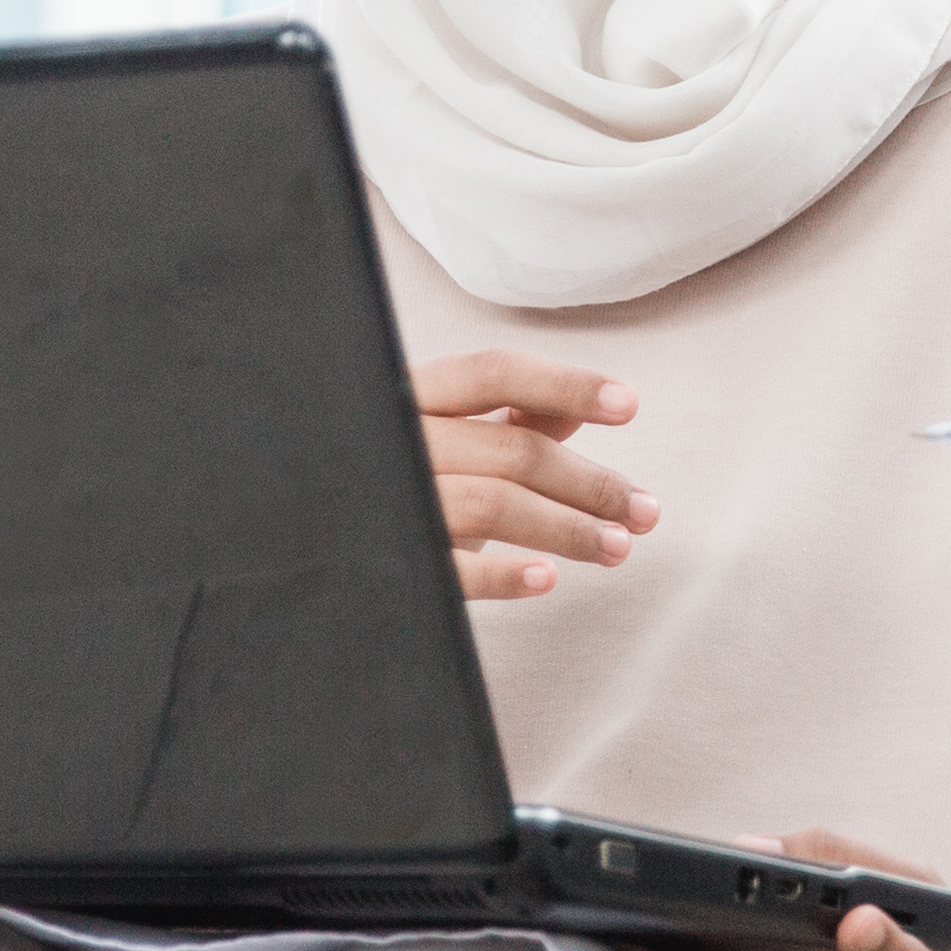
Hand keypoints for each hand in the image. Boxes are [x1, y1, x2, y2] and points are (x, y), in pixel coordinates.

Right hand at [412, 349, 654, 602]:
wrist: (305, 531)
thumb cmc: (396, 475)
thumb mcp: (449, 438)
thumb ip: (509, 419)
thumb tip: (579, 409)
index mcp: (415, 394)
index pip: (494, 372)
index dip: (565, 384)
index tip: (629, 405)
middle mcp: (400, 438)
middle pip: (512, 449)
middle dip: (590, 483)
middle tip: (644, 511)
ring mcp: (391, 497)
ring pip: (494, 504)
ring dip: (567, 529)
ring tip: (617, 548)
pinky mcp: (387, 555)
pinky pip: (453, 569)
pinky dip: (505, 575)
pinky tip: (548, 578)